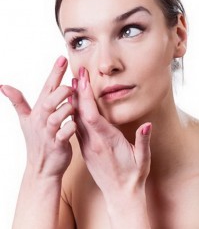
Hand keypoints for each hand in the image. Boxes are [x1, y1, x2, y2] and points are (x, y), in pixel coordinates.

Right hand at [0, 56, 75, 177]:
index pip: (46, 88)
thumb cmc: (36, 140)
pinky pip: (64, 135)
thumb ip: (17, 101)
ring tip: (73, 104)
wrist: (41, 167)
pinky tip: (74, 124)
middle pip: (48, 101)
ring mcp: (49, 133)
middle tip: (70, 86)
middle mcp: (42, 120)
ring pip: (56, 117)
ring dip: (66, 109)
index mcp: (37, 111)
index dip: (54, 73)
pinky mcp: (57, 145)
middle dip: (60, 91)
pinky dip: (70, 128)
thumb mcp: (24, 119)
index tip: (62, 58)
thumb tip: (3, 85)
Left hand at [72, 67, 151, 196]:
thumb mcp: (143, 159)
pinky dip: (75, 112)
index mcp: (106, 141)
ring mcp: (86, 146)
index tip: (82, 80)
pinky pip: (77, 127)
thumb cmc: (132, 176)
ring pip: (76, 119)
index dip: (85, 96)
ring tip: (73, 83)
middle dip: (78, 92)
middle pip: (81, 113)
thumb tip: (147, 124)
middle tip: (78, 74)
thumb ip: (143, 141)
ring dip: (74, 100)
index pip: (92, 115)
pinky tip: (74, 103)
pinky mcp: (84, 148)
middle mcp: (93, 142)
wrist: (119, 195)